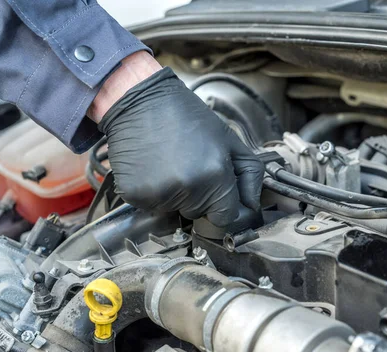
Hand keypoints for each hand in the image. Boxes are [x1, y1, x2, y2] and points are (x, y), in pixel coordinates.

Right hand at [96, 67, 263, 225]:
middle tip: (186, 165)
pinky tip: (151, 168)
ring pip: (173, 211)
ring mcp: (159, 194)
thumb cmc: (184, 115)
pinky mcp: (134, 195)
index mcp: (216, 175)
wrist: (140, 99)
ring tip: (167, 163)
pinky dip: (151, 192)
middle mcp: (189, 189)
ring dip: (173, 195)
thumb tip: (253, 206)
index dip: (221, 206)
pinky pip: (149, 206)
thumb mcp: (227, 138)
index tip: (214, 192)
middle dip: (197, 197)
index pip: (225, 217)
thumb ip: (249, 174)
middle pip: (198, 214)